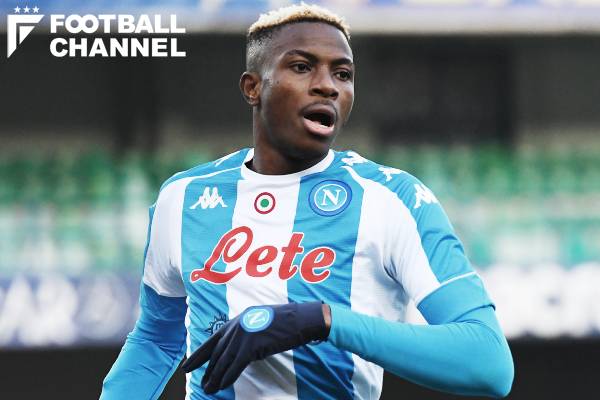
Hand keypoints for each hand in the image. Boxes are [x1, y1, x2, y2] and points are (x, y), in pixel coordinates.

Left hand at [181, 302, 328, 393]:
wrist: (300, 319)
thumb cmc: (285, 321)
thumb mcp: (260, 321)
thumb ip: (246, 332)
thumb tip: (238, 349)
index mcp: (236, 320)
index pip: (213, 340)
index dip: (199, 354)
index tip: (188, 366)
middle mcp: (236, 327)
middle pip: (216, 353)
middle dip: (206, 369)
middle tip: (200, 383)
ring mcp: (243, 336)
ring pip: (224, 361)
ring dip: (215, 377)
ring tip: (209, 390)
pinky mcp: (252, 346)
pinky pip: (236, 366)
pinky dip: (228, 377)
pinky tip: (222, 386)